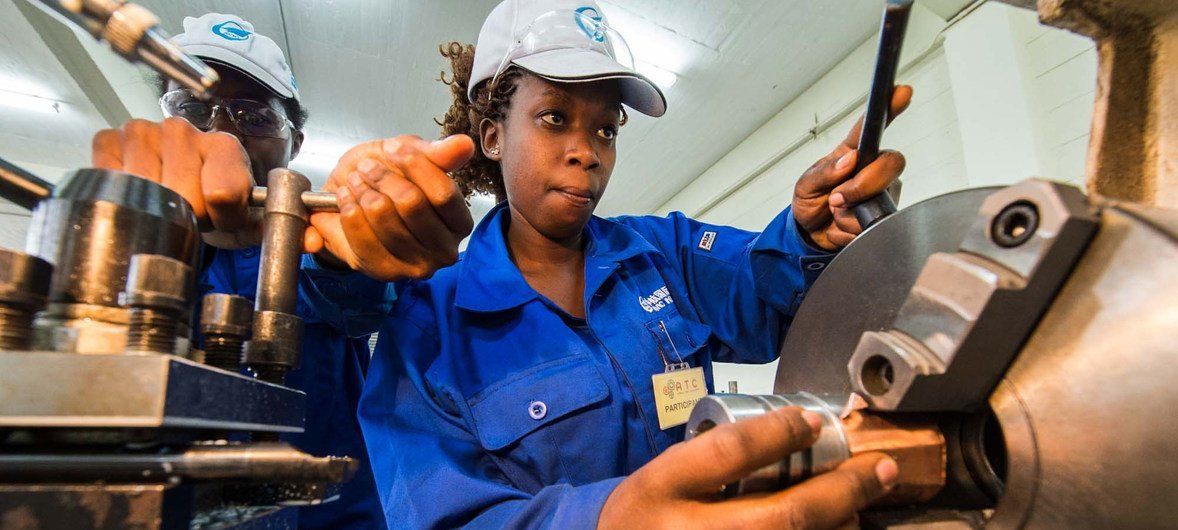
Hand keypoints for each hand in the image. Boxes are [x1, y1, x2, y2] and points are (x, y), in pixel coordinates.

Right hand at [92, 118, 259, 246]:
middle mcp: (182, 130)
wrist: (183, 195)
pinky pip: (111, 178)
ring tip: (168, 202)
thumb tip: (262, 221)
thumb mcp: (245, 219)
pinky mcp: (109, 141)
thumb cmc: (213, 206)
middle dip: (188, 216)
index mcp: (223, 145)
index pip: (224, 192)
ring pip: (147, 190)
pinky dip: (124, 196)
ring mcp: (143, 132)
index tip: (221, 219)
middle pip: (182, 196)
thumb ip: (260, 221)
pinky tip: (141, 192)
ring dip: (156, 208)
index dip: (222, 218)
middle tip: (191, 212)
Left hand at [305, 135, 474, 280]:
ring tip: (355, 182)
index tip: (392, 148)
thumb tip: (464, 144)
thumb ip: (439, 153)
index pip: (443, 193)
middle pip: (412, 204)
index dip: (415, 165)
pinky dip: (348, 211)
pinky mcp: (384, 272)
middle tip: (366, 167)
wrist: (348, 204)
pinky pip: (361, 236)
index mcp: (460, 222)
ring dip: (362, 192)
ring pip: (383, 217)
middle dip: (383, 178)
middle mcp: (444, 250)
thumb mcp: (413, 157)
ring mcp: (415, 266)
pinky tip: (346, 201)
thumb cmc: (389, 180)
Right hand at [598, 407, 897, 529]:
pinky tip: (839, 529)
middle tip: (880, 469)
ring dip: (843, 526)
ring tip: (865, 504)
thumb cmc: (645, 515)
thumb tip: (801, 434)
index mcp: (663, 491)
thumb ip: (717, 459)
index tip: (813, 420)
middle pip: (785, 517)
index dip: (779, 433)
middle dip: (844, 491)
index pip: (730, 454)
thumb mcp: (662, 476)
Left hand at [793, 85, 912, 250]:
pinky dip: (850, 228)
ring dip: (850, 211)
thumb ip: (824, 173)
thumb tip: (849, 160)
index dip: (889, 108)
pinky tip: (843, 224)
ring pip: (881, 197)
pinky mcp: (884, 214)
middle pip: (889, 164)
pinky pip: (873, 222)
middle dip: (862, 184)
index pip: (872, 127)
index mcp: (851, 153)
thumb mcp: (805, 186)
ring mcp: (882, 191)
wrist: (811, 235)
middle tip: (836, 197)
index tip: (902, 92)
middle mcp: (872, 168)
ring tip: (836, 212)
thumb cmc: (811, 202)